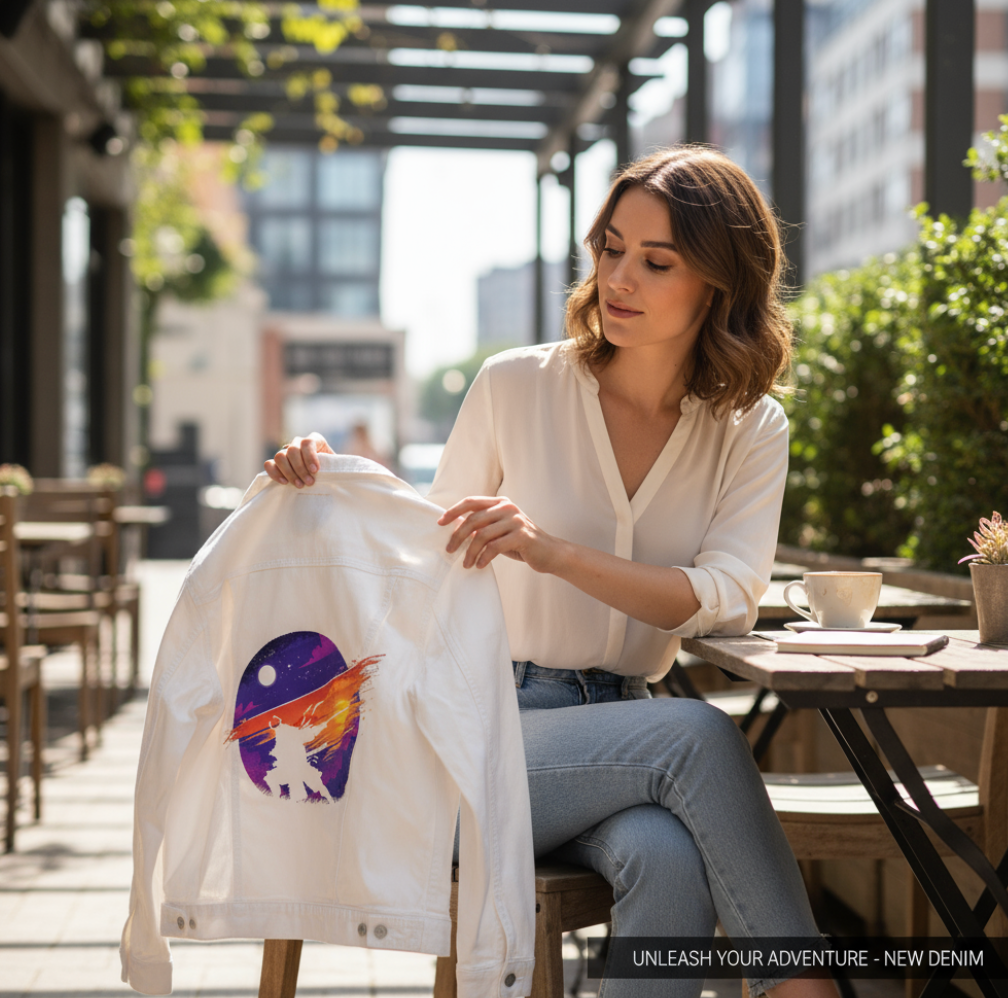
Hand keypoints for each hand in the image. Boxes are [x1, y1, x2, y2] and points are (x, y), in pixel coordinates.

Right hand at [264, 433, 333, 487]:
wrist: (325, 477)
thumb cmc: (332, 471)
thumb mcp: (336, 465)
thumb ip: (333, 464)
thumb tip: (333, 469)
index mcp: (314, 440)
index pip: (307, 443)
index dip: (310, 456)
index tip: (315, 470)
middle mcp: (298, 443)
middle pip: (292, 450)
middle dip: (300, 468)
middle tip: (309, 482)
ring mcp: (286, 452)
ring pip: (280, 456)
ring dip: (289, 472)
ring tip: (299, 485)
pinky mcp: (277, 463)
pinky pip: (269, 464)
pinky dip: (274, 473)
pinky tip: (284, 482)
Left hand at [437, 497, 563, 572]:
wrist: (550, 553)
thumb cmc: (521, 543)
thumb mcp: (499, 531)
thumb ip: (482, 526)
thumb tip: (456, 528)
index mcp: (501, 502)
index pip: (471, 501)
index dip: (453, 511)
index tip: (440, 523)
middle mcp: (507, 508)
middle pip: (473, 519)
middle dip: (457, 536)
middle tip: (449, 550)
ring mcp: (516, 520)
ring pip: (482, 535)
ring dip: (469, 552)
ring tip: (465, 564)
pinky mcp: (522, 535)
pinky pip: (494, 547)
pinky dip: (483, 557)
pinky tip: (479, 565)